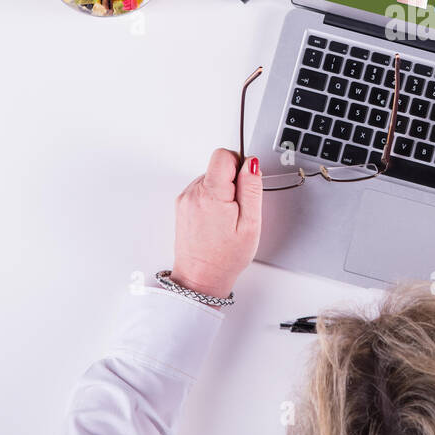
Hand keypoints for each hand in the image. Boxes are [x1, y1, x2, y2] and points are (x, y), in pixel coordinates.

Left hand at [171, 148, 262, 299]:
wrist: (200, 278)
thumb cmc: (225, 257)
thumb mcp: (250, 224)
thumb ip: (251, 189)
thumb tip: (252, 163)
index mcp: (211, 194)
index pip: (223, 155)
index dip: (239, 165)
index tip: (245, 186)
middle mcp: (193, 193)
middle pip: (218, 167)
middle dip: (232, 183)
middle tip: (238, 211)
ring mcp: (185, 199)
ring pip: (211, 179)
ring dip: (222, 193)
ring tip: (227, 219)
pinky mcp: (182, 206)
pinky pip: (202, 191)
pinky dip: (212, 200)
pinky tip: (217, 221)